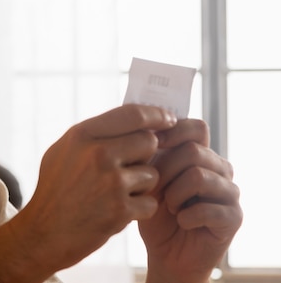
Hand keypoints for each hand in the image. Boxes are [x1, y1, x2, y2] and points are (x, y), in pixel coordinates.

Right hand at [10, 104, 176, 271]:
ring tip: (116, 193)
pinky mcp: (120, 210)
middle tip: (131, 166)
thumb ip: (94, 134)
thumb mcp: (63, 151)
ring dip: (142, 185)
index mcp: (82, 135)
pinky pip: (151, 202)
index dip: (156, 114)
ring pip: (152, 174)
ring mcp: (111, 182)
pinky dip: (139, 209)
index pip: (132, 114)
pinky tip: (118, 211)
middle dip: (146, 154)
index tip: (169, 119)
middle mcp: (98, 154)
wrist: (43, 233)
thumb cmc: (54, 189)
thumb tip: (132, 120)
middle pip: (148, 141)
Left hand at [139, 119, 242, 282]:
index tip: (152, 144)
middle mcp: (219, 168)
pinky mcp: (234, 217)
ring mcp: (229, 192)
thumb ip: (151, 156)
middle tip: (156, 191)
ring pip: (198, 176)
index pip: (196, 128)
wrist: (166, 253)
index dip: (174, 131)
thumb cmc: (155, 213)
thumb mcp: (147, 180)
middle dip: (165, 171)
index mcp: (200, 154)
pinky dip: (186, 216)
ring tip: (169, 207)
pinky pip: (208, 208)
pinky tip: (182, 221)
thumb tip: (147, 130)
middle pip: (194, 151)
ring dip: (174, 195)